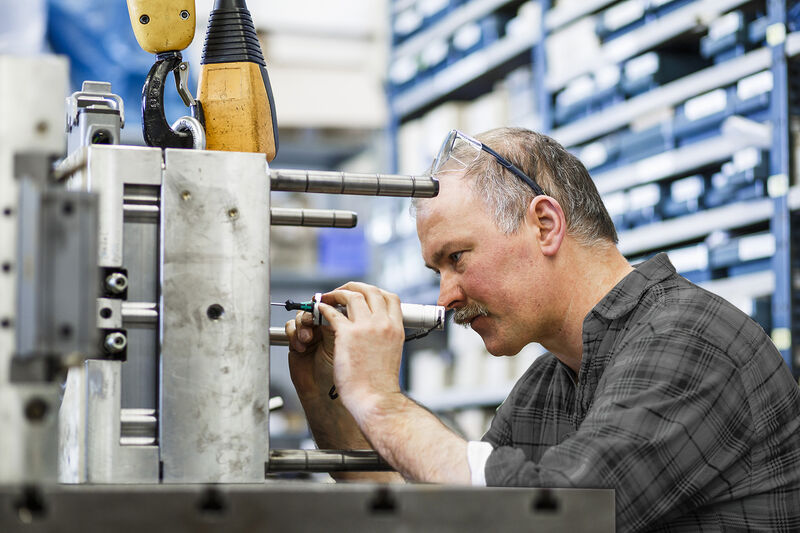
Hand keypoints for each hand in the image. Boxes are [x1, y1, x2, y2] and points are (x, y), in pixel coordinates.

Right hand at [286, 308, 335, 401]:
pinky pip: (290, 329)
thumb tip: (333, 303)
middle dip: (312, 312)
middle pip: (314, 308)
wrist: (327, 393)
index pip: (332, 305)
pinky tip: (302, 347)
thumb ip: (338, 321)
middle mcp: (325, 328)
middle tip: (313, 319)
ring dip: (302, 325)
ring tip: (308, 339)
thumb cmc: (343, 373)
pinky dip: (294, 334)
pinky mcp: (297, 343)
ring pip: (301, 317)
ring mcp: (311, 335)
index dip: (327, 301)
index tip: (323, 301)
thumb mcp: (344, 341)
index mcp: (342, 325)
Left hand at [316, 282, 405, 420]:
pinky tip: (320, 310)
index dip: (375, 292)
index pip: (390, 297)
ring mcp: (365, 328)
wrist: (376, 399)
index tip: (364, 295)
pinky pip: (333, 312)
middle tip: (343, 291)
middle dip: (354, 286)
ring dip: (337, 293)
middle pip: (370, 290)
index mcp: (396, 328)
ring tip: (328, 298)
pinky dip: (324, 308)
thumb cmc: (381, 383)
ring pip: (351, 296)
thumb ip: (385, 336)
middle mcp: (383, 324)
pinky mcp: (347, 335)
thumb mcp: (392, 352)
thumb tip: (373, 330)